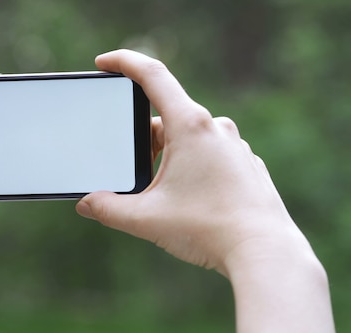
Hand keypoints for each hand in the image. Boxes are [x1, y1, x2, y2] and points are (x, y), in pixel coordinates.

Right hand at [76, 49, 337, 332]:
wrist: (264, 252)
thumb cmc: (207, 228)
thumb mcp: (146, 219)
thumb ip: (108, 209)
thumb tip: (86, 205)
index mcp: (190, 126)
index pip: (152, 76)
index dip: (124, 63)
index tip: (104, 62)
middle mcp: (215, 128)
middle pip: (165, 117)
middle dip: (141, 139)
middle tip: (130, 168)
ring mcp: (234, 145)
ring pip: (187, 136)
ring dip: (166, 154)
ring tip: (160, 192)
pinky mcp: (244, 164)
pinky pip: (209, 153)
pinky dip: (190, 165)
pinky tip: (188, 198)